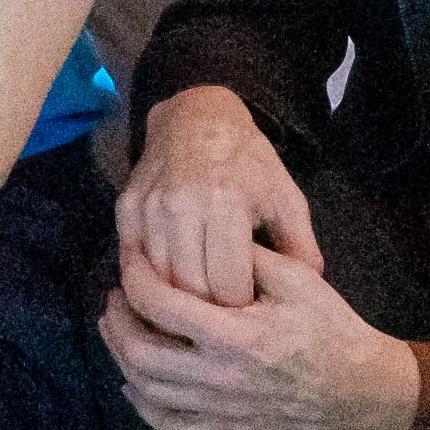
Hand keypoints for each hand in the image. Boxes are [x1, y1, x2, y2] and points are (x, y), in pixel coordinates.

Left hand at [107, 245, 423, 429]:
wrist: (366, 388)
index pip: (159, 306)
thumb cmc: (331, 326)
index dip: (133, 278)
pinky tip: (135, 382)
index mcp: (237, 337)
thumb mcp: (295, 278)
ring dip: (122, 357)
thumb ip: (242, 257)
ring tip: (120, 328)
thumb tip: (196, 234)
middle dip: (118, 320)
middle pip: (140, 354)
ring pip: (148, 392)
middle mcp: (223, 380)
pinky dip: (144, 406)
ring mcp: (226, 412)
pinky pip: (172, 426)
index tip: (130, 262)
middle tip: (116, 296)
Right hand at [116, 85, 320, 310]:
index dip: (240, 306)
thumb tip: (303, 298)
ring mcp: (148, 205)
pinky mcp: (125, 207)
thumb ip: (300, 249)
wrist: (199, 118)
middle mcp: (181, 204)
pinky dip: (152, 278)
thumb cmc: (249, 164)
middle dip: (208, 308)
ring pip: (158, 279)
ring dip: (178, 296)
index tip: (249, 306)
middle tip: (224, 310)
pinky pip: (134, 261)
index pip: (226, 285)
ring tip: (200, 299)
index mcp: (226, 202)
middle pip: (190, 288)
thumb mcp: (287, 200)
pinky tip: (172, 279)